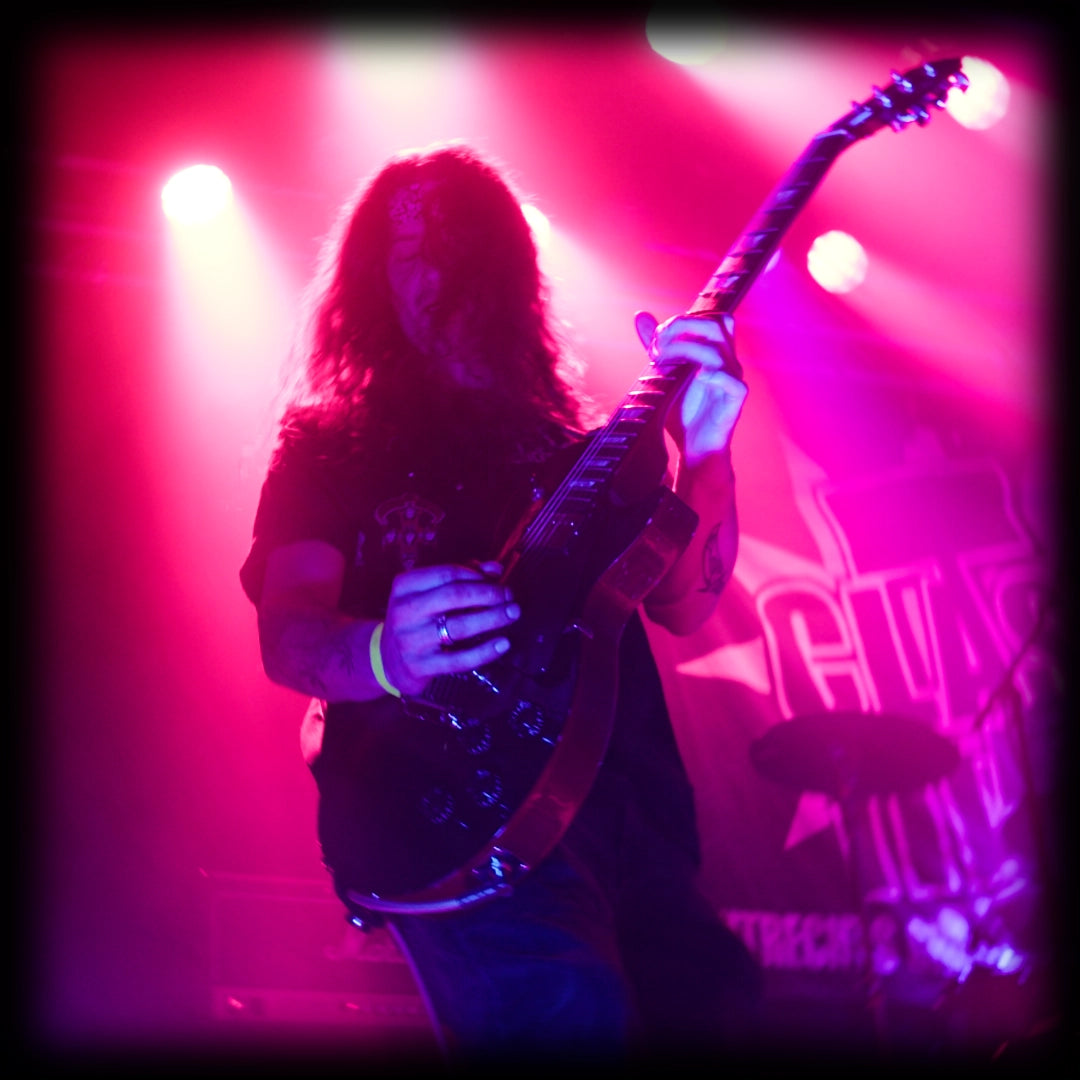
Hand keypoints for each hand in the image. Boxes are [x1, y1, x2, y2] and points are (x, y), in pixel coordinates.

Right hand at [379, 561, 519, 695]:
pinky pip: (460, 659)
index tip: (498, 579)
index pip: (448, 573)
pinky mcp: (421, 665)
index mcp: (405, 586)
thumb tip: (495, 568)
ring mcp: (411, 640)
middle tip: (510, 596)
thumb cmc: (416, 618)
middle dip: (489, 594)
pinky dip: (485, 651)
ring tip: (513, 613)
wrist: (388, 658)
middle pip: (456, 596)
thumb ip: (462, 577)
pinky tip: (503, 643)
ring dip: (493, 618)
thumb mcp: (428, 593)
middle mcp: (405, 611)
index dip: (478, 575)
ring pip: (460, 625)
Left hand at [634, 311, 747, 466]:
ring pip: (720, 350)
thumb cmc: (681, 410)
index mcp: (713, 351)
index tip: (654, 342)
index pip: (706, 318)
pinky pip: (734, 383)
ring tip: (665, 365)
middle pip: (718, 323)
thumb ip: (657, 345)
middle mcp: (726, 360)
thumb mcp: (664, 373)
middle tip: (659, 346)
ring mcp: (732, 379)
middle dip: (684, 326)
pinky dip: (716, 376)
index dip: (679, 322)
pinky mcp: (734, 401)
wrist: (693, 447)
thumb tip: (641, 316)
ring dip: (687, 350)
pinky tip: (698, 378)